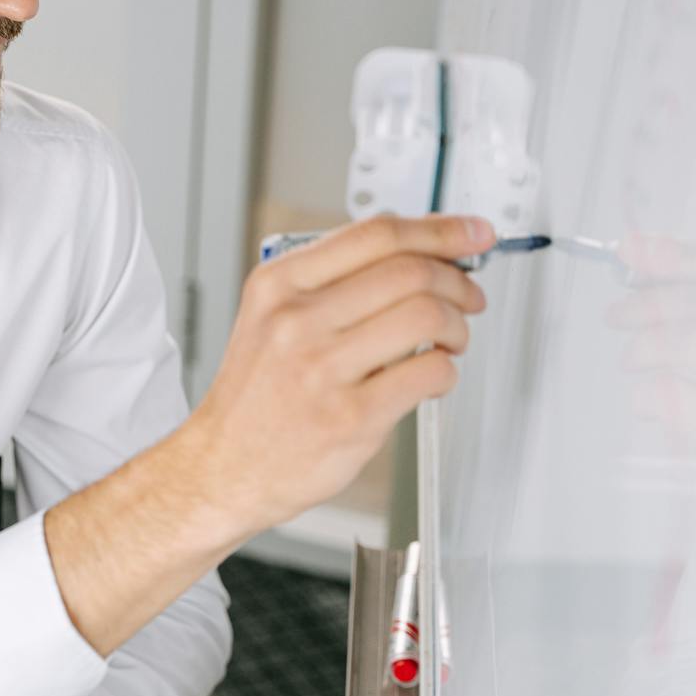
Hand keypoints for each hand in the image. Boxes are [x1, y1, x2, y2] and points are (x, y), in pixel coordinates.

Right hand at [189, 214, 491, 535]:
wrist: (224, 466)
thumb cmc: (256, 396)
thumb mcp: (270, 318)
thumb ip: (331, 283)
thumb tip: (416, 255)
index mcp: (278, 285)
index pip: (376, 234)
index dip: (440, 229)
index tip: (472, 234)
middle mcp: (296, 320)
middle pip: (409, 270)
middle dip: (458, 280)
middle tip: (468, 295)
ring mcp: (323, 368)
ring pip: (427, 315)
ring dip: (458, 325)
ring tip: (451, 339)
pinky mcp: (351, 416)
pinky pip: (429, 372)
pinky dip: (447, 370)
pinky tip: (432, 376)